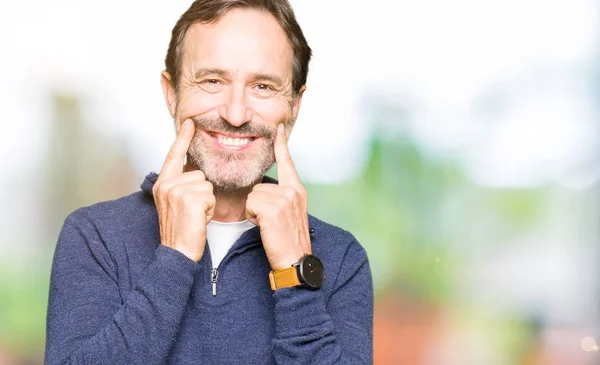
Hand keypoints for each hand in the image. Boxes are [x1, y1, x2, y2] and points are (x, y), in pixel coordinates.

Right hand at [152, 119, 214, 261]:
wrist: (177, 252)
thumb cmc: (181, 230)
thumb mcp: (175, 203)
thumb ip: (182, 185)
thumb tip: (196, 172)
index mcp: (162, 183)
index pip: (173, 155)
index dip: (183, 138)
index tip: (190, 122)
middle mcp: (165, 184)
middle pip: (199, 174)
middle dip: (202, 193)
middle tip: (192, 211)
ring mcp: (175, 191)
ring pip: (207, 184)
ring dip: (207, 201)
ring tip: (195, 216)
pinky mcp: (188, 199)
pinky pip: (210, 195)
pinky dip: (210, 209)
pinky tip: (199, 219)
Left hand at [246, 123, 310, 270]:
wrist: (296, 262)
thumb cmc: (288, 242)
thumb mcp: (291, 214)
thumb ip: (282, 198)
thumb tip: (263, 191)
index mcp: (298, 190)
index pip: (288, 162)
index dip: (282, 144)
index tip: (279, 127)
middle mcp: (294, 191)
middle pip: (259, 185)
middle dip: (257, 203)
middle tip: (270, 222)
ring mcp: (285, 199)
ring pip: (253, 195)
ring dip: (254, 211)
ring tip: (267, 226)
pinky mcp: (275, 209)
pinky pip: (251, 203)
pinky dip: (251, 216)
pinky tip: (264, 227)